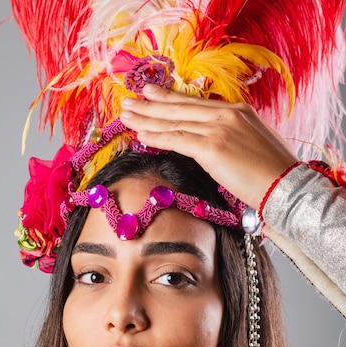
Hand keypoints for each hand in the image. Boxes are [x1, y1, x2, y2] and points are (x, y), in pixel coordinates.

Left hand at [120, 85, 297, 209]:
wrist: (287, 186)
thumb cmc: (273, 173)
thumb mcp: (251, 146)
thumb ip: (230, 139)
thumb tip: (210, 147)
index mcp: (238, 111)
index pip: (196, 104)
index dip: (171, 99)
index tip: (151, 94)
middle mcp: (227, 114)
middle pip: (181, 108)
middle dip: (151, 104)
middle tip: (128, 101)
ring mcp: (219, 129)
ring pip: (175, 121)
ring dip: (147, 118)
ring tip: (125, 115)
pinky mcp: (212, 147)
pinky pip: (177, 139)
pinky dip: (157, 136)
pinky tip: (141, 134)